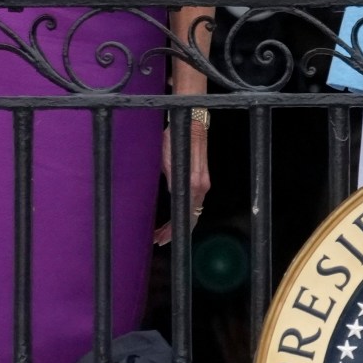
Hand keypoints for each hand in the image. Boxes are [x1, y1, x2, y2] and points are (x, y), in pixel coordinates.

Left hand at [157, 110, 212, 245]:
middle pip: (190, 218)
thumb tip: (172, 194)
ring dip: (178, 224)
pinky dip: (184, 214)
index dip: (172, 230)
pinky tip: (174, 218)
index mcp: (193, 183)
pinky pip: (193, 204)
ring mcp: (204, 185)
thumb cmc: (177, 137)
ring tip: (162, 232)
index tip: (160, 238)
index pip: (184, 215)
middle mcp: (202, 187)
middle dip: (173, 232)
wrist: (191, 123)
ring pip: (192, 213)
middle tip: (158, 239)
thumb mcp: (167, 158)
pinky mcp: (202, 182)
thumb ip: (172, 178)